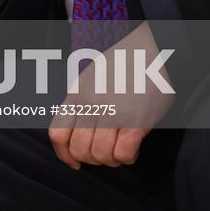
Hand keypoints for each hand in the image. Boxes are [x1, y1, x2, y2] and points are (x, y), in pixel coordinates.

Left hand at [48, 22, 175, 168]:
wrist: (152, 48)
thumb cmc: (124, 63)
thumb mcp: (91, 78)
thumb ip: (82, 103)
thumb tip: (79, 133)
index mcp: (77, 94)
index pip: (57, 134)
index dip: (64, 155)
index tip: (74, 162)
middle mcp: (90, 104)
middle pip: (79, 150)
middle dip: (92, 160)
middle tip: (106, 153)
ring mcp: (112, 112)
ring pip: (100, 155)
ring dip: (112, 160)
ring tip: (122, 148)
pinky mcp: (135, 120)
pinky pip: (123, 154)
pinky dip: (128, 157)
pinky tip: (134, 147)